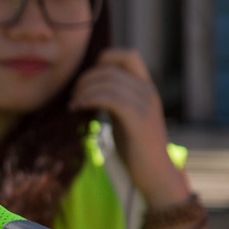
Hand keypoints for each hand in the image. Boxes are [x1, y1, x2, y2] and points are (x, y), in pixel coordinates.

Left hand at [69, 48, 190, 208]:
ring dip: (85, 89)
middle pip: (112, 67)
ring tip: (74, 104)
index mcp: (146, 87)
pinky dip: (90, 99)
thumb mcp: (125, 116)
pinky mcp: (139, 120)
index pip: (128, 55)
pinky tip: (78, 108)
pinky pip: (111, 98)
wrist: (155, 174)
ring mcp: (146, 104)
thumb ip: (115, 99)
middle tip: (73, 95)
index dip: (104, 59)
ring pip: (109, 81)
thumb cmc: (136, 148)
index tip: (88, 80)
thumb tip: (90, 87)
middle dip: (87, 77)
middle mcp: (148, 91)